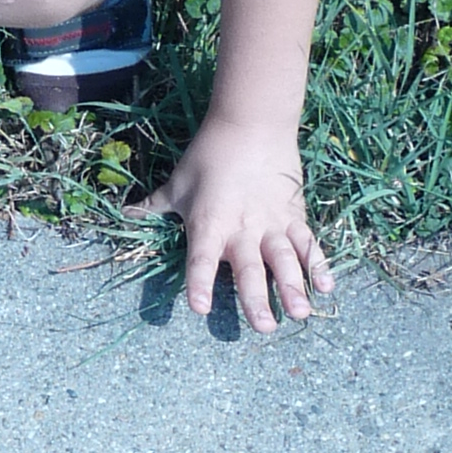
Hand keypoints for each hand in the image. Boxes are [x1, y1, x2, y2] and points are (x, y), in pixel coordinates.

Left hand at [138, 118, 332, 334]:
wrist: (250, 124)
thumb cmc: (208, 156)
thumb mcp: (177, 184)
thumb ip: (153, 206)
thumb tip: (125, 214)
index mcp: (209, 224)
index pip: (200, 259)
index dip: (198, 282)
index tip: (199, 308)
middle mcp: (241, 230)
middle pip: (249, 269)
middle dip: (257, 300)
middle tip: (265, 328)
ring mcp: (271, 224)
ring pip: (284, 260)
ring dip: (293, 287)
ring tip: (300, 314)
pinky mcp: (294, 216)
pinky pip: (308, 243)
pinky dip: (319, 264)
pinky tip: (326, 287)